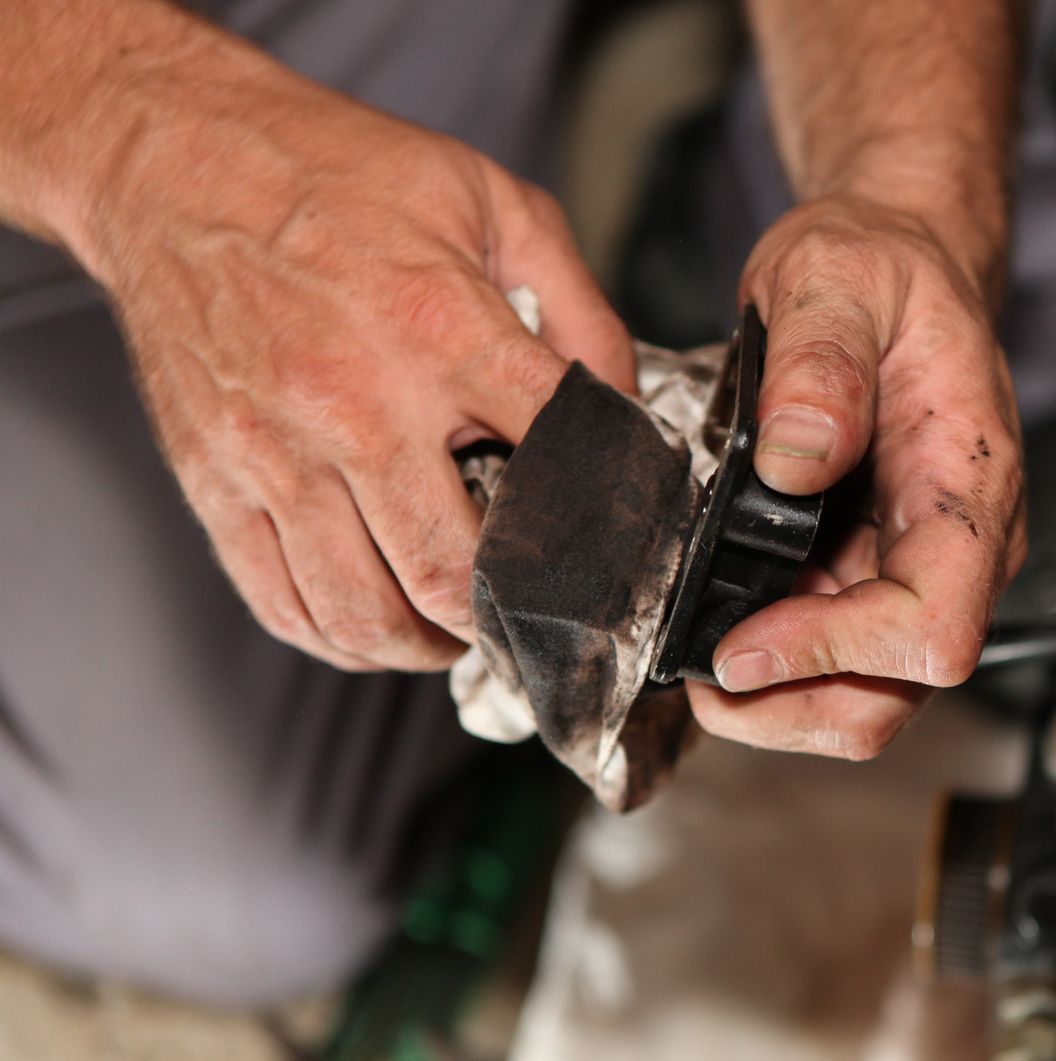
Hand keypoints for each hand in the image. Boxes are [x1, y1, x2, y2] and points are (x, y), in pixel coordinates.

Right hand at [76, 35, 632, 670]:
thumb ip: (579, 305)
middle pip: (453, 575)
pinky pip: (282, 601)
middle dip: (510, 612)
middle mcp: (358, 406)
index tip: (620, 534)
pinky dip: (340, 637)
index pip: (557, 458)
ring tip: (461, 629)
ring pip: (365, 613)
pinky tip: (379, 624)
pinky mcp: (216, 480)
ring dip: (429, 646)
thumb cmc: (333, 174)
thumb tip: (623, 399)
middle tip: (536, 610)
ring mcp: (277, 453)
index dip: (607, 509)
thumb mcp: (492, 202)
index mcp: (442, 332)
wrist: (172, 157)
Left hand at [686, 196, 1025, 756]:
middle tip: (702, 680)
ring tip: (699, 658)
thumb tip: (796, 457)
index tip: (743, 645)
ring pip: (866, 693)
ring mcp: (918, 568)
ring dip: (779, 699)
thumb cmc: (883, 270)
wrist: (897, 263)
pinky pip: (834, 657)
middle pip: (900, 691)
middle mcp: (962, 548)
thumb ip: (823, 359)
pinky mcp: (874, 574)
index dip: (838, 654)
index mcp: (970, 485)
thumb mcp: (839, 276)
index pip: (935, 625)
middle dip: (798, 707)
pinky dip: (771, 665)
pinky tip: (717, 625)